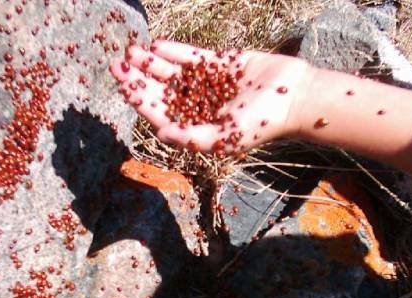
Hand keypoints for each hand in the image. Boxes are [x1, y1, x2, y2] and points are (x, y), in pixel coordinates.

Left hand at [110, 40, 312, 153]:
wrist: (294, 96)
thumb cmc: (262, 123)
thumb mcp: (225, 137)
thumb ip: (192, 137)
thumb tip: (160, 133)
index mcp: (198, 127)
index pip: (162, 114)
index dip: (141, 101)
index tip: (125, 87)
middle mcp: (200, 106)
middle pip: (162, 91)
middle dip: (139, 79)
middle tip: (117, 65)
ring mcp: (209, 84)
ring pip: (173, 72)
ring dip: (152, 63)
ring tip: (131, 51)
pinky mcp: (221, 64)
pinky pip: (192, 57)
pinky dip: (175, 51)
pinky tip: (157, 45)